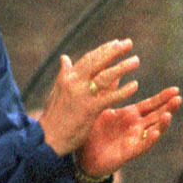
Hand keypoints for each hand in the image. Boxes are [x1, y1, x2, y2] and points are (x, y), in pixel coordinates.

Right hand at [36, 39, 143, 156]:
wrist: (47, 139)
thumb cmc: (52, 118)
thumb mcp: (56, 92)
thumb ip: (64, 74)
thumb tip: (64, 58)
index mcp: (67, 78)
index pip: (87, 59)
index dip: (102, 50)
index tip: (115, 42)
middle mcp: (74, 83)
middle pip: (97, 62)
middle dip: (114, 51)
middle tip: (128, 43)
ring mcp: (82, 96)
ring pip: (105, 76)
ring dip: (122, 67)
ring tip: (135, 60)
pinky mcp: (89, 110)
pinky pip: (110, 97)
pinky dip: (123, 91)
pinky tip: (135, 86)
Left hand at [74, 86, 180, 177]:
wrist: (81, 155)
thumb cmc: (92, 132)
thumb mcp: (101, 107)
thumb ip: (109, 90)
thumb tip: (114, 69)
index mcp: (130, 115)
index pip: (150, 104)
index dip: (163, 98)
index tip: (176, 89)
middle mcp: (135, 127)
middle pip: (156, 116)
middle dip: (168, 108)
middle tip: (179, 98)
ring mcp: (133, 140)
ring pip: (153, 132)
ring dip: (162, 124)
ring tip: (168, 114)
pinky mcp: (127, 153)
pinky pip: (140, 146)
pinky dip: (149, 140)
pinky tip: (155, 133)